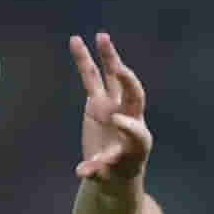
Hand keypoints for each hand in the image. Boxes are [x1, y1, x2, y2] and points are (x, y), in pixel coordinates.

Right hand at [69, 33, 152, 182]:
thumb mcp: (108, 176)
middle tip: (120, 69)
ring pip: (113, 78)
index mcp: (138, 139)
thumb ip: (97, 172)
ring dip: (109, 58)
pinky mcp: (97, 101)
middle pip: (133, 94)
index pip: (136, 129)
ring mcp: (113, 105)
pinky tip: (76, 40)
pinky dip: (84, 60)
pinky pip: (91, 77)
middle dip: (128, 81)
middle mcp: (129, 117)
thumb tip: (82, 172)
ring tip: (102, 37)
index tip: (117, 122)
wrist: (116, 168)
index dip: (128, 125)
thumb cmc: (116, 173)